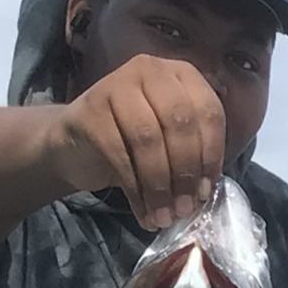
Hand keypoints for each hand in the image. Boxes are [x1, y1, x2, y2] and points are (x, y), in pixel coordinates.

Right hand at [48, 54, 224, 229]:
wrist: (76, 145)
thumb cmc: (132, 143)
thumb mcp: (170, 142)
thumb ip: (192, 156)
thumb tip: (202, 194)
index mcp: (180, 74)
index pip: (209, 112)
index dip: (211, 156)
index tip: (204, 193)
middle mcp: (151, 69)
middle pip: (180, 122)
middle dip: (186, 173)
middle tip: (184, 208)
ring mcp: (118, 84)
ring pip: (150, 139)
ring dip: (160, 186)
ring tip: (163, 217)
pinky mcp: (91, 108)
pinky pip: (119, 153)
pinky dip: (136, 190)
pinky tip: (143, 212)